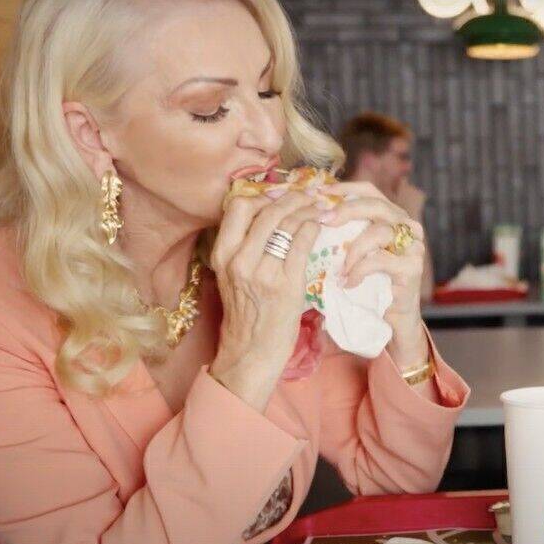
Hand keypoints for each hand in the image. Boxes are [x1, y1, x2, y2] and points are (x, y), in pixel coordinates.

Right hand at [209, 191, 326, 409]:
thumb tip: (269, 214)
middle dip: (292, 196)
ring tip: (321, 205)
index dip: (263, 194)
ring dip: (307, 208)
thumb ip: (245, 246)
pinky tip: (321, 226)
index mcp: (222, 254)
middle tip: (309, 193)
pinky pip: (303, 243)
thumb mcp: (234, 275)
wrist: (252, 351)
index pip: (238, 206)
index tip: (282, 192)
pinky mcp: (286, 284)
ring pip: (286, 223)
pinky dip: (314, 228)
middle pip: (266, 210)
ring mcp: (262, 272)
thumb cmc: (247, 312)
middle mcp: (238, 259)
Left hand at [316, 181, 429, 368]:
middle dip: (346, 210)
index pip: (368, 190)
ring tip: (338, 265)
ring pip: (380, 232)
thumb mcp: (349, 252)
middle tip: (323, 220)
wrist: (387, 317)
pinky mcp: (412, 267)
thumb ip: (338, 232)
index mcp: (389, 215)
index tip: (317, 193)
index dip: (344, 188)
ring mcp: (412, 245)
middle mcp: (405, 225)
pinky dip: (359, 270)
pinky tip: (347, 282)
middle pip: (376, 205)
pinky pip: (381, 260)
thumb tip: (302, 212)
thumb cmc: (364, 282)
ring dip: (352, 248)